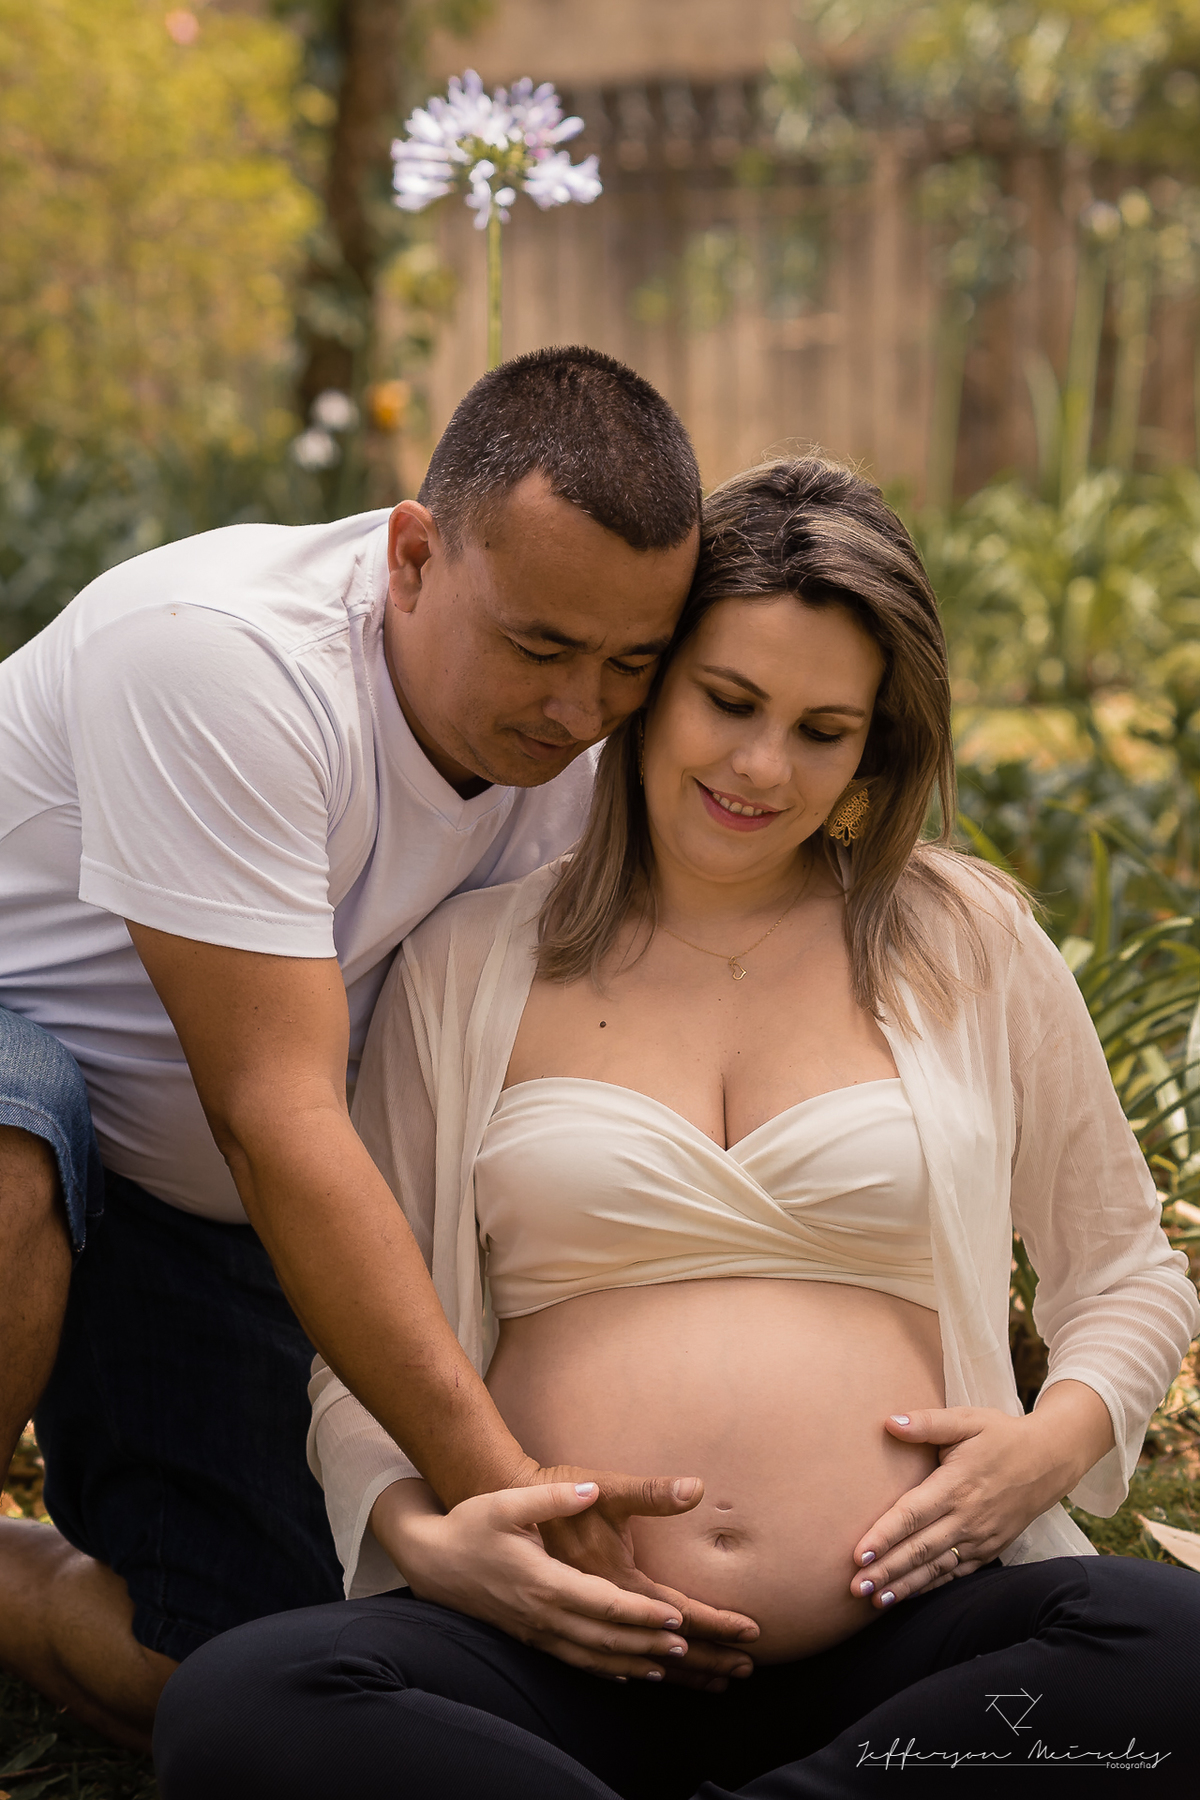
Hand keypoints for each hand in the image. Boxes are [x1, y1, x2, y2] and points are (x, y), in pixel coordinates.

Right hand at [373, 1477, 751, 1685]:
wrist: (434, 1559)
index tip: (676, 1618)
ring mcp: (536, 1630)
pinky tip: (627, 1674)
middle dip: (648, 1645)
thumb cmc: (473, 1524)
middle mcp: (542, 1613)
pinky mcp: (531, 1635)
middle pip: (604, 1639)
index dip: (640, 1616)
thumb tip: (590, 1489)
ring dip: (632, 1663)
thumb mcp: (509, 1503)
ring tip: (669, 1665)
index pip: (602, 1605)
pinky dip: (605, 1671)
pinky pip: (574, 1660)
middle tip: (690, 1650)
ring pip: (592, 1657)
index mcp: (543, 1582)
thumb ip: (554, 1497)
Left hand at [849, 1390, 1111, 1610]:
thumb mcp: (967, 1420)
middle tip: (855, 1587)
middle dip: (886, 1570)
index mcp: (956, 1485)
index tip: (857, 1555)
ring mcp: (980, 1538)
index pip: (912, 1516)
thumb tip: (890, 1422)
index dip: (884, 1537)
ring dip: (905, 1585)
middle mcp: (967, 1518)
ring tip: (875, 1601)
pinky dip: (931, 1586)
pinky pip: (956, 1573)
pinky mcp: (990, 1549)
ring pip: (936, 1568)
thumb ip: (928, 1422)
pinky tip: (908, 1595)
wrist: (1050, 1460)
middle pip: (920, 1550)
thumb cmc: (1002, 1436)